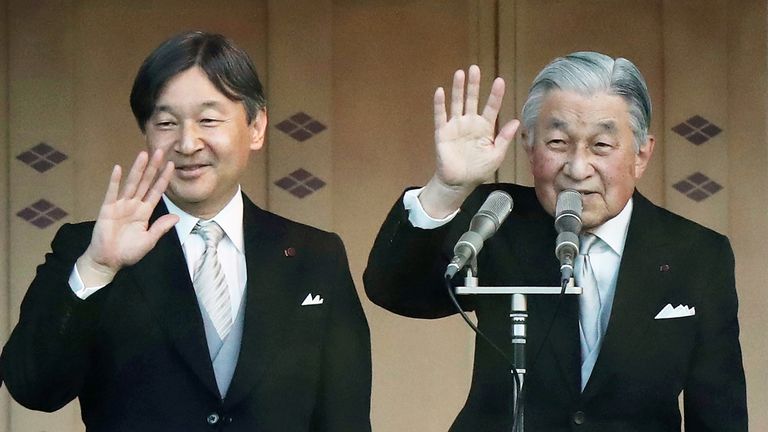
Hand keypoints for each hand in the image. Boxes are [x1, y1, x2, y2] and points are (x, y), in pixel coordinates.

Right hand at [76, 150, 178, 285]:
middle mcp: (134, 205)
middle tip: (160, 151)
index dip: (164, 179)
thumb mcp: (149, 241)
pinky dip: (114, 181)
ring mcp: (120, 205)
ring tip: (143, 154)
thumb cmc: (128, 252)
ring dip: (137, 169)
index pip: (157, 192)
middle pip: (145, 183)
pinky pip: (111, 193)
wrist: (108, 260)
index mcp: (145, 212)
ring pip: (132, 184)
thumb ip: (160, 228)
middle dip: (153, 167)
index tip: (172, 165)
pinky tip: (118, 169)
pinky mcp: (107, 209)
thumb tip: (176, 217)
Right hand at [420, 65, 519, 216]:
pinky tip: (440, 91)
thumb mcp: (496, 155)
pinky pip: (440, 116)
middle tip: (475, 68)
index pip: (491, 107)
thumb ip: (504, 138)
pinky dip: (440, 104)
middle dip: (474, 84)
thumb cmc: (479, 170)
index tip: (500, 81)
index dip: (495, 95)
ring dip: (458, 89)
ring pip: (457, 103)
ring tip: (460, 74)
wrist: (459, 182)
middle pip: (472, 99)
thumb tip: (516, 121)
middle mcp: (470, 123)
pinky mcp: (442, 132)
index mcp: (485, 128)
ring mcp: (456, 126)